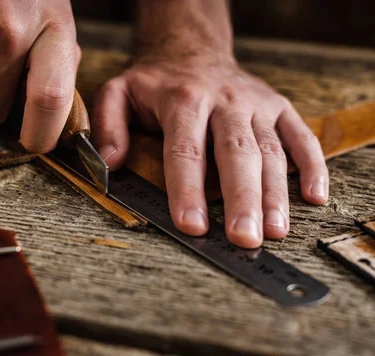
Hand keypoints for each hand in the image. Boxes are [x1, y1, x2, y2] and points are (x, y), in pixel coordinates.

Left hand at [92, 54, 328, 248]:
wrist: (192, 50)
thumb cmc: (154, 82)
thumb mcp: (118, 93)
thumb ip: (108, 127)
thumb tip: (110, 165)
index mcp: (183, 101)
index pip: (185, 151)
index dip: (188, 191)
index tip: (192, 226)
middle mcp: (224, 102)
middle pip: (236, 154)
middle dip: (241, 199)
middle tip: (243, 238)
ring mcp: (256, 105)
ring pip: (271, 151)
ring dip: (276, 193)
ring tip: (275, 231)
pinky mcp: (279, 108)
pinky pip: (302, 136)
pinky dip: (313, 165)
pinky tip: (315, 197)